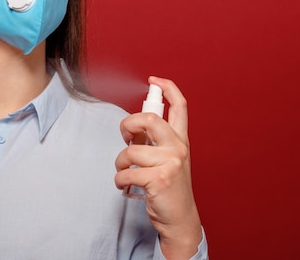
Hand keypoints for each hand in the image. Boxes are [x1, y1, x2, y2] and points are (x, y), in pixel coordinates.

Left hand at [114, 76, 201, 258]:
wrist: (179, 218)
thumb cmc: (169, 187)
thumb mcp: (168, 159)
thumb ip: (156, 141)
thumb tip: (133, 126)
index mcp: (180, 140)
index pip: (180, 107)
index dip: (168, 88)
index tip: (154, 80)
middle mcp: (178, 148)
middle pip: (149, 118)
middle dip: (128, 124)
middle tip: (125, 137)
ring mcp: (170, 163)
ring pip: (130, 151)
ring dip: (119, 164)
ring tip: (125, 172)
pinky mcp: (159, 179)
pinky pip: (126, 172)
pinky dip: (120, 180)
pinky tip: (126, 185)